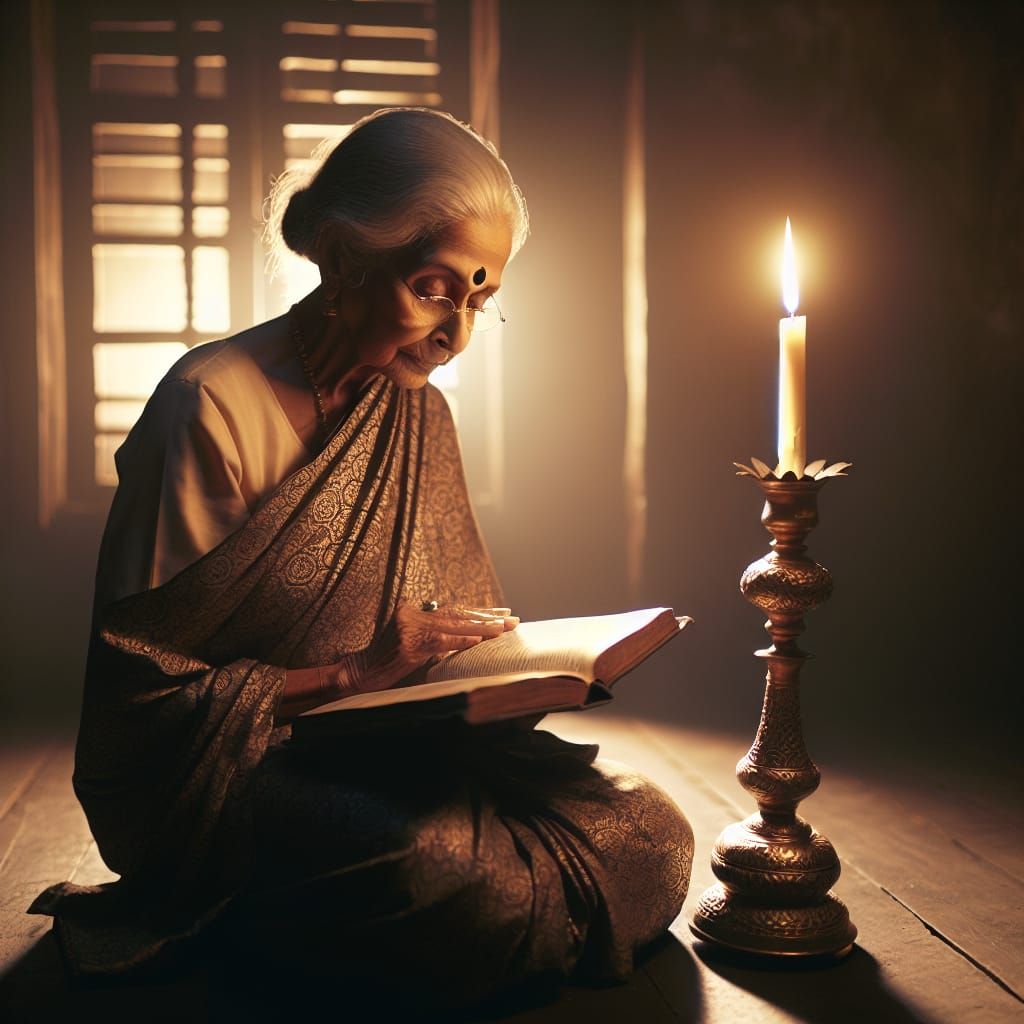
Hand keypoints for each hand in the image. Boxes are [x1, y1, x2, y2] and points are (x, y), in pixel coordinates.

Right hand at [351, 602, 518, 693]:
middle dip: (488, 617)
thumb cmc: (385, 664)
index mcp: (413, 611)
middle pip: (457, 614)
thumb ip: (432, 638)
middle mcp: (411, 614)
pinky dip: (461, 641)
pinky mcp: (407, 646)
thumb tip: (466, 638)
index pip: (453, 609)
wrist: (357, 674)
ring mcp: (408, 628)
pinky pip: (440, 642)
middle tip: (513, 619)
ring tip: (503, 629)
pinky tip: (478, 641)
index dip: (479, 611)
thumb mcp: (411, 646)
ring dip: (481, 628)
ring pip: (453, 625)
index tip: (503, 613)